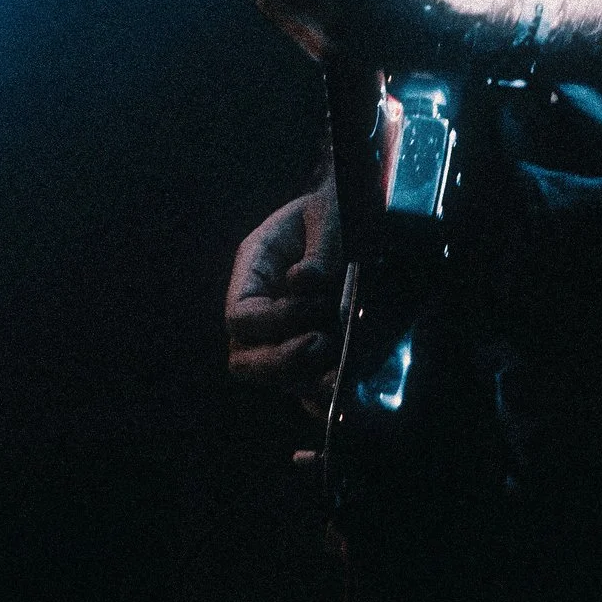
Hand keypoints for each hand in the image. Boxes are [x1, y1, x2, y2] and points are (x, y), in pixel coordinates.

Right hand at [224, 184, 341, 394]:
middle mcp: (263, 308)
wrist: (360, 211)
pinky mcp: (312, 352)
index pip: (240, 317)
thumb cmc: (336, 206)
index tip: (318, 306)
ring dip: (305, 378)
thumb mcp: (329, 214)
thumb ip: (320, 248)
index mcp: (255, 270)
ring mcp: (284, 334)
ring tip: (341, 364)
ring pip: (275, 379)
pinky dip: (322, 395)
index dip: (274, 322)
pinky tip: (346, 384)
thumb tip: (304, 283)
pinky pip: (305, 387)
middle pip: (244, 359)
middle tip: (321, 344)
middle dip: (279, 362)